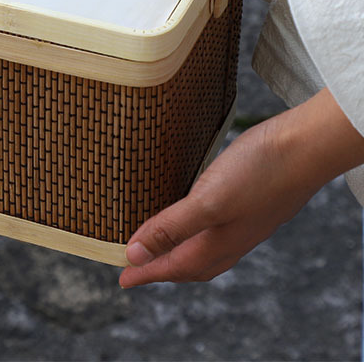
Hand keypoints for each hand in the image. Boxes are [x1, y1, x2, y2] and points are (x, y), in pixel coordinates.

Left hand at [119, 87, 363, 286]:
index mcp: (218, 244)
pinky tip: (197, 216)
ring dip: (181, 253)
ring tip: (162, 248)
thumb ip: (172, 228)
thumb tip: (135, 254)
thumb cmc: (259, 173)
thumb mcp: (208, 201)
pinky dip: (198, 232)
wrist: (306, 148)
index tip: (121, 279)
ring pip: (206, 251)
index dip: (146, 273)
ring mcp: (245, 223)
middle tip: (138, 268)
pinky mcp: (251, 203)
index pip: (174, 267)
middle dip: (162, 269)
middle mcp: (232, 239)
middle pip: (190, 266)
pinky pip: (218, 231)